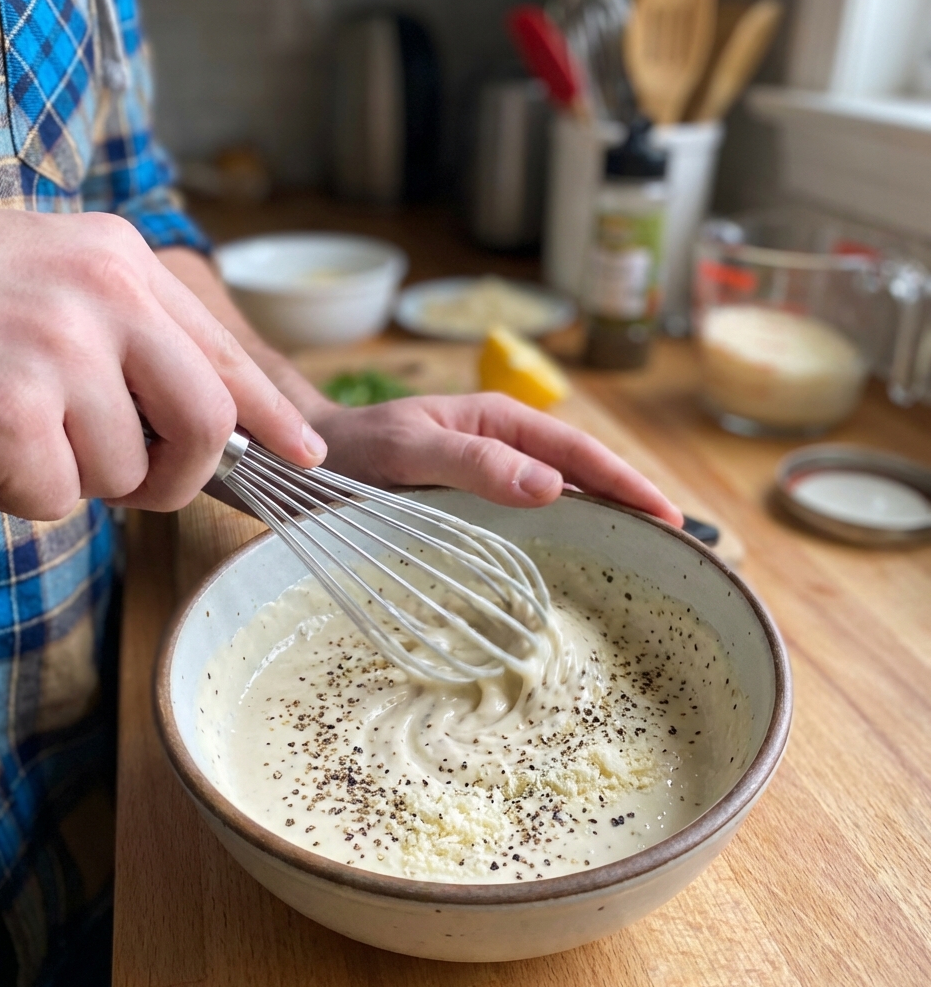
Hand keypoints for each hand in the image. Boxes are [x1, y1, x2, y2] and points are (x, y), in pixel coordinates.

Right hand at [0, 209, 325, 519]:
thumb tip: (201, 417)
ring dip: (69, 476)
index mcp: (119, 261)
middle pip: (208, 423)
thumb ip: (128, 337)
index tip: (304, 456)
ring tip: (6, 427)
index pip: (226, 356)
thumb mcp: (47, 281)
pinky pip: (55, 499)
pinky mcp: (13, 413)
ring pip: (121, 473)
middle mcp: (101, 295)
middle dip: (180, 476)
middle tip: (140, 486)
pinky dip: (15, 492)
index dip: (272, 417)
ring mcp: (59, 351)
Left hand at [311, 394, 682, 525]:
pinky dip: (563, 538)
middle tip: (679, 548)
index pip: (579, 452)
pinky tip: (578, 564)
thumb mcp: (410, 448)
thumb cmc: (353, 449)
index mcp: (500, 422)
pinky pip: (530, 521)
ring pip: (562, 498)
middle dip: (631, 503)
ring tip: (645, 559)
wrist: (306, 462)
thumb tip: (551, 486)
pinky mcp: (475, 506)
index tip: (670, 518)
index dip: (627, 483)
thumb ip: (473, 461)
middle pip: (583, 474)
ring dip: (604, 523)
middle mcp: (504, 447)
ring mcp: (492, 477)